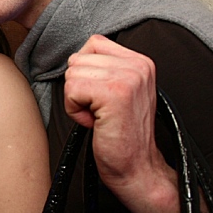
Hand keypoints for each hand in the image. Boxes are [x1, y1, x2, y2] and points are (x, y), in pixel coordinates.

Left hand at [64, 35, 178, 212]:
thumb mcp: (121, 92)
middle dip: (79, 87)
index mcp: (140, 61)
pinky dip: (74, 110)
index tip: (100, 97)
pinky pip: (72, 90)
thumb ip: (106, 69)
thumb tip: (76, 58)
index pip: (93, 44)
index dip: (86, 72)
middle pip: (78, 59)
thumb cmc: (122, 134)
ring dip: (76, 100)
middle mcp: (138, 65)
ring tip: (98, 116)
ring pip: (72, 74)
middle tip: (100, 110)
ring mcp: (128, 78)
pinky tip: (94, 122)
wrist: (137, 169)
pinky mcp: (114, 94)